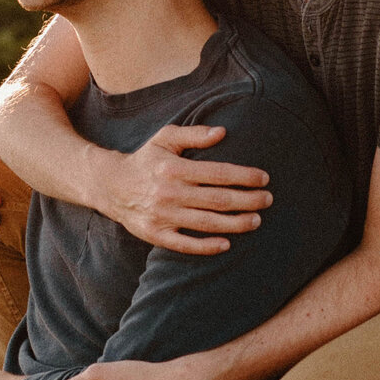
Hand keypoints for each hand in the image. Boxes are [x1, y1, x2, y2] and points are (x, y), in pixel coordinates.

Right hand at [102, 124, 270, 254]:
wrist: (110, 186)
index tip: (264, 178)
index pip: (218, 173)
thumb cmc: (145, 160)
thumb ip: (194, 135)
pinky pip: (185, 245)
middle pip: (218, 200)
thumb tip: (222, 132)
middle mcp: (169, 193)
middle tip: (268, 200)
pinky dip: (206, 247)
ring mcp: (162, 216)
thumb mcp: (165, 138)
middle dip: (248, 201)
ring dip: (235, 224)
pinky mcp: (156, 235)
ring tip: (256, 221)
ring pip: (207, 223)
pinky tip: (226, 244)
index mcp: (174, 169)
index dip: (244, 176)